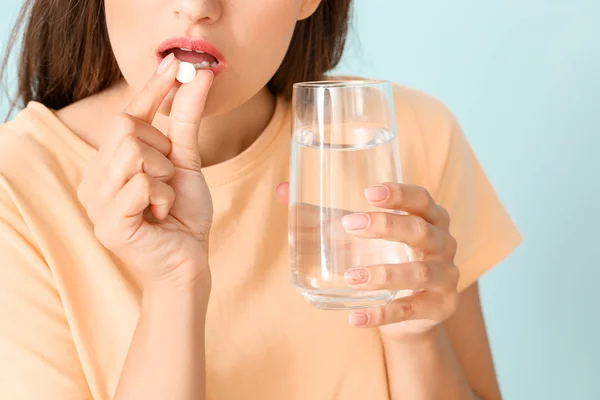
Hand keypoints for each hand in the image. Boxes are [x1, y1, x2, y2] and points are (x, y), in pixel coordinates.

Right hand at [78, 56, 213, 287]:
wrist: (187, 261)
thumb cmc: (183, 214)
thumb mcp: (186, 161)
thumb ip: (185, 121)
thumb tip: (198, 76)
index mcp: (109, 162)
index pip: (126, 114)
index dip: (153, 88)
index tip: (178, 61)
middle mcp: (94, 178)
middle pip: (127, 129)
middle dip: (163, 151)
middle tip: (169, 180)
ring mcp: (95, 202)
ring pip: (134, 153)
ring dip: (164, 176)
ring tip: (163, 201)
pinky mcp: (107, 223)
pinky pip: (141, 184)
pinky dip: (164, 198)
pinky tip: (159, 216)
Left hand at [276, 182, 458, 338]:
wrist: (409, 313)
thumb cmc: (383, 259)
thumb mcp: (360, 236)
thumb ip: (324, 214)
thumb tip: (281, 190)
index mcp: (430, 219)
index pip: (422, 199)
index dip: (400, 193)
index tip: (368, 191)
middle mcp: (444, 245)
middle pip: (421, 231)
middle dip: (386, 226)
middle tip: (349, 224)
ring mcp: (445, 278)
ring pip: (419, 272)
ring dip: (384, 273)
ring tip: (350, 276)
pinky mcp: (438, 308)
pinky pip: (409, 311)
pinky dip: (381, 315)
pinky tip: (356, 317)